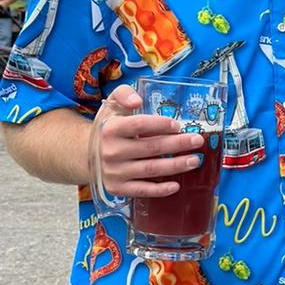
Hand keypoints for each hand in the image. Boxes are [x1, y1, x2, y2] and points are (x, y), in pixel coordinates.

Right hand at [89, 83, 203, 198]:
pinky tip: (176, 185)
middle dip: (178, 144)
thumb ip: (124, 94)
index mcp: (111, 129)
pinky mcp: (117, 188)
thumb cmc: (109, 128)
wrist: (87, 153)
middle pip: (151, 147)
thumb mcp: (112, 105)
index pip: (140, 125)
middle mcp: (111, 152)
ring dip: (176, 165)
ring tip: (194, 160)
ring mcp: (114, 172)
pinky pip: (142, 190)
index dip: (161, 125)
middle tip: (197, 141)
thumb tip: (137, 100)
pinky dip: (160, 190)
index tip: (178, 125)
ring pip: (151, 169)